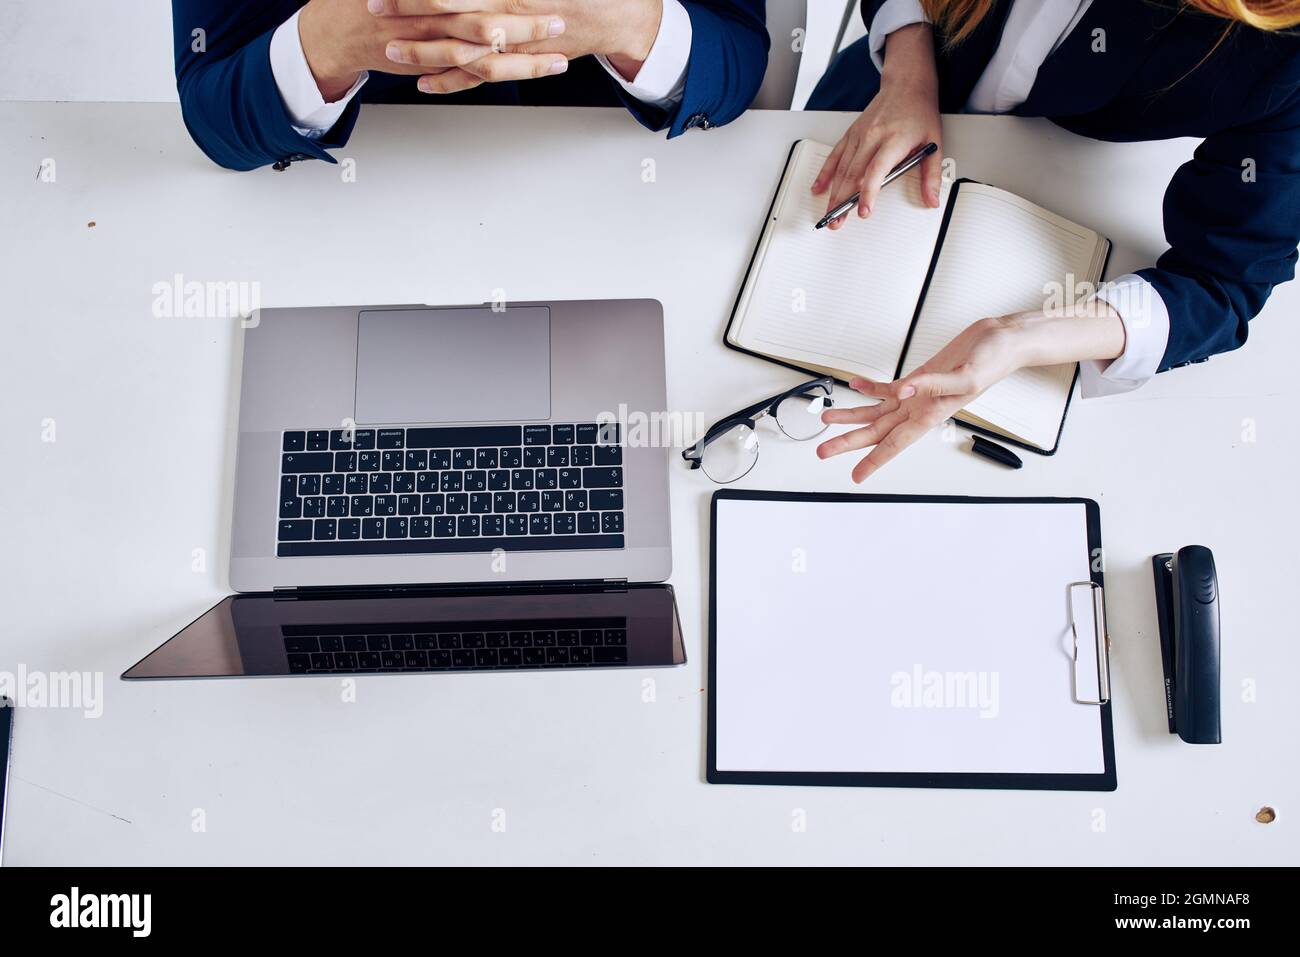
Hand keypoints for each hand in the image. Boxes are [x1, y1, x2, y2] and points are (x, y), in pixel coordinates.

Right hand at [298, 0, 567, 100]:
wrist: (339, 29)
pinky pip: (467, 76)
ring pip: (484, 58)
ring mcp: (433, 45)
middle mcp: (434, 16)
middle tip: (558, 23)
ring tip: (556, 61)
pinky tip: (521, 75)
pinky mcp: (432, 66)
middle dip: (526, 25)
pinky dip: (497, 76)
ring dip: (523, 61)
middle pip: (488, 22)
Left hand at [372, 0, 663, 86]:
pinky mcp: (520, 61)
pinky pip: (481, 76)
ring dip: (424, 50)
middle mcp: (511, 13)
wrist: (617, 14)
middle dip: (409, 10)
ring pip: (461, 49)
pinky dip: (452, 82)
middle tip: (375, 8)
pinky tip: (425, 83)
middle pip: (450, 13)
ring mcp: (515, 41)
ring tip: (392, 50)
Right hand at [811, 23, 942, 228]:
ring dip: (833, 193)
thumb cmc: (919, 113)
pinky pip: (834, 156)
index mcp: (893, 140)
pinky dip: (825, 174)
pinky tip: (819, 188)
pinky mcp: (851, 134)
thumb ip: (931, 175)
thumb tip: (932, 200)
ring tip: (829, 213)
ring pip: (841, 169)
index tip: (864, 211)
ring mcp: (859, 135)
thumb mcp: (933, 143)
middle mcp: (872, 137)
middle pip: (853, 174)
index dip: (868, 193)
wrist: (907, 85)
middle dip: (843, 201)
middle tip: (838, 222)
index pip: (875, 171)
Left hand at [817, 316, 1027, 481]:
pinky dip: (869, 388)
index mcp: (929, 414)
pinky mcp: (918, 378)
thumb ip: (931, 386)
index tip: (856, 477)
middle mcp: (918, 408)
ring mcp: (916, 394)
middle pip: (875, 431)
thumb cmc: (990, 362)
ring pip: (876, 411)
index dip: (873, 461)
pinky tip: (854, 386)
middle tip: (822, 451)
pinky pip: (887, 388)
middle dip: (847, 441)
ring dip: (851, 416)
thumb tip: (902, 391)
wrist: (999, 342)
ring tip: (827, 419)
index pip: (893, 444)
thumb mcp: (964, 377)